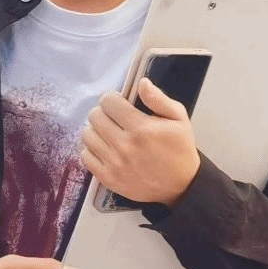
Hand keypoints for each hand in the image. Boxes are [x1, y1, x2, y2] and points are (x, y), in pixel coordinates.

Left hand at [81, 78, 200, 208]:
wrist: (181, 185)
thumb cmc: (180, 149)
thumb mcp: (179, 119)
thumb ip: (159, 99)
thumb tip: (141, 82)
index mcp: (141, 128)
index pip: (108, 102)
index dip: (113, 99)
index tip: (119, 103)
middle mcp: (124, 145)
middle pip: (95, 117)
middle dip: (103, 112)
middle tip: (114, 118)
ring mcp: (114, 163)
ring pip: (87, 135)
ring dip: (96, 130)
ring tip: (109, 133)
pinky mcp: (108, 178)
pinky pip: (86, 156)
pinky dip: (93, 149)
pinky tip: (106, 148)